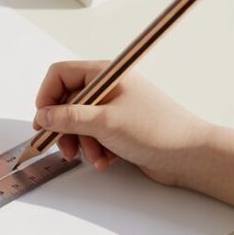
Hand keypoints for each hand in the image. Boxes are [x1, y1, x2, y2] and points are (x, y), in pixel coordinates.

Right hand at [33, 61, 214, 185]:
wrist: (190, 155)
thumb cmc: (156, 130)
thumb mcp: (105, 122)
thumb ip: (69, 117)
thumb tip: (43, 116)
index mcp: (105, 74)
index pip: (60, 74)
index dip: (47, 97)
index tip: (44, 121)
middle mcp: (108, 87)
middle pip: (66, 102)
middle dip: (64, 128)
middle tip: (64, 147)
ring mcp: (113, 107)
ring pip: (77, 122)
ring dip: (80, 143)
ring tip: (93, 157)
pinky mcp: (119, 127)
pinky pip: (93, 135)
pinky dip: (94, 149)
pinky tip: (106, 160)